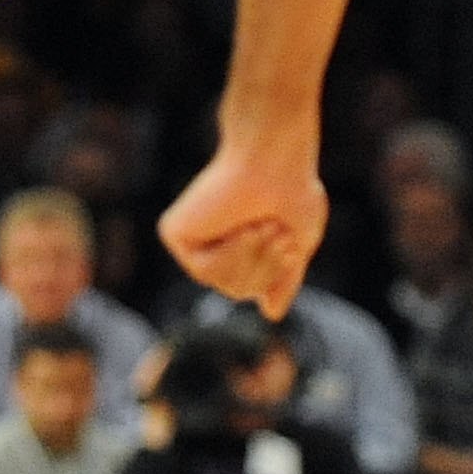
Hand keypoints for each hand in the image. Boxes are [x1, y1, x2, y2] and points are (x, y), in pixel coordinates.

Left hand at [159, 133, 327, 318]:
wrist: (274, 158)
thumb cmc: (291, 191)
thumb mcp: (298, 243)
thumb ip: (283, 279)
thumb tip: (270, 315)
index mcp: (237, 245)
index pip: (253, 288)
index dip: (275, 274)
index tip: (292, 244)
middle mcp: (210, 241)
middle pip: (237, 288)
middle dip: (264, 268)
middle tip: (276, 232)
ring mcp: (191, 239)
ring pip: (222, 283)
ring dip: (251, 259)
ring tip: (263, 227)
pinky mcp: (174, 232)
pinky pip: (205, 270)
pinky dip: (231, 253)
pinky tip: (241, 229)